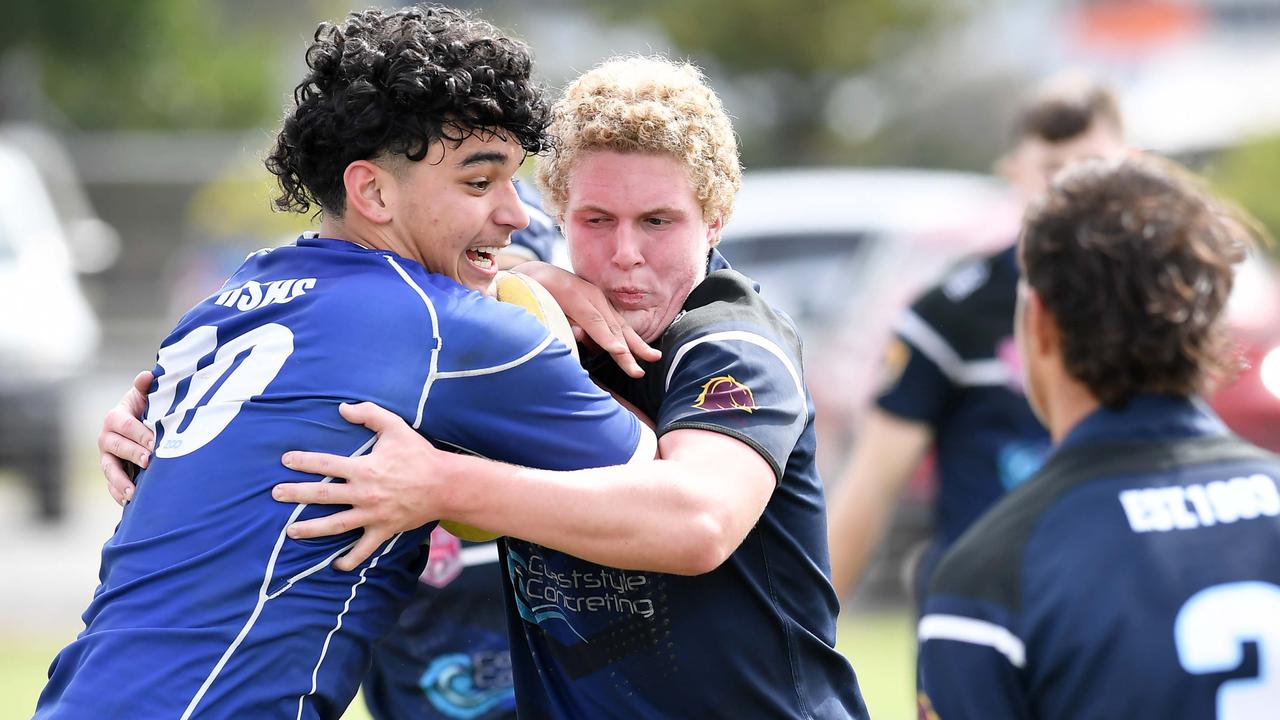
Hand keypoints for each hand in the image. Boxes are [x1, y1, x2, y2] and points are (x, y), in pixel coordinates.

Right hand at [99, 370, 154, 505]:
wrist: (143, 423)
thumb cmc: (147, 408)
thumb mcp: (146, 396)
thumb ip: (146, 387)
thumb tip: (148, 375)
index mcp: (115, 417)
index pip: (124, 425)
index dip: (138, 433)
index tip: (154, 442)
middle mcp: (107, 438)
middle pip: (116, 448)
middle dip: (133, 455)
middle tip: (150, 462)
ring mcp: (107, 456)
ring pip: (110, 469)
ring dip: (120, 481)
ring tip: (133, 493)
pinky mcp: (112, 472)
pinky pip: (111, 485)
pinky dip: (118, 494)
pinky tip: (129, 504)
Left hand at [272, 402, 450, 570]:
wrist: (445, 485)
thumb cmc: (419, 455)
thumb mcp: (396, 428)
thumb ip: (369, 414)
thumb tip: (342, 407)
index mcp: (365, 468)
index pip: (326, 464)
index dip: (304, 461)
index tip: (286, 461)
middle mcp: (365, 494)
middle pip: (323, 496)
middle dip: (296, 495)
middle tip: (275, 494)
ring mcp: (373, 515)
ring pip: (336, 526)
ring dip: (311, 529)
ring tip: (291, 532)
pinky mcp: (383, 530)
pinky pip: (363, 549)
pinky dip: (349, 559)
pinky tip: (335, 565)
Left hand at [513, 261, 659, 377]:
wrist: (538, 274)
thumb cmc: (533, 295)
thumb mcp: (539, 305)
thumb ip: (559, 320)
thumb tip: (579, 334)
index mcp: (573, 295)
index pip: (593, 321)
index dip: (607, 339)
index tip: (620, 352)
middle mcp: (591, 295)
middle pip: (612, 327)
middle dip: (627, 351)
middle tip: (638, 371)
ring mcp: (599, 298)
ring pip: (620, 325)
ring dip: (637, 344)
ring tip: (655, 358)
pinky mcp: (602, 304)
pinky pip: (618, 323)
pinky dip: (631, 338)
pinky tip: (642, 351)